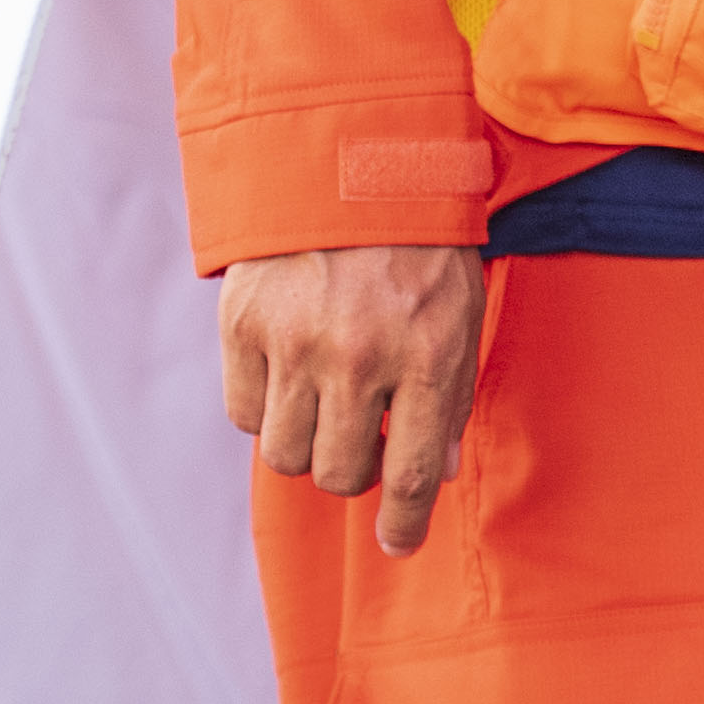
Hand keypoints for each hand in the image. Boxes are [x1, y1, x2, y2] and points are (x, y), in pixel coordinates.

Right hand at [220, 244, 488, 552]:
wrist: (347, 161)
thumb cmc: (420, 241)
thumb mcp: (461, 311)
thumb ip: (452, 395)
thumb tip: (435, 474)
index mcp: (426, 354)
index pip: (410, 474)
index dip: (404, 523)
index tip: (398, 543)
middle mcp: (357, 357)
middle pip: (338, 474)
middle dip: (354, 472)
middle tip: (364, 440)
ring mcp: (294, 343)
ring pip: (286, 454)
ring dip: (308, 444)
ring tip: (327, 404)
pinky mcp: (242, 326)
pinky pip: (244, 412)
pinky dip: (266, 410)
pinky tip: (290, 376)